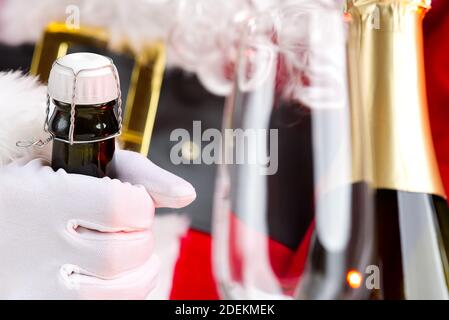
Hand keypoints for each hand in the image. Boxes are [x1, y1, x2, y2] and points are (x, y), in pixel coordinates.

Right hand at [0, 151, 194, 298]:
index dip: (140, 206)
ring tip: (132, 254)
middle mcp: (35, 243)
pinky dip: (126, 292)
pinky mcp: (38, 301)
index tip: (132, 201)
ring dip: (140, 272)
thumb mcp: (88, 162)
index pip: (119, 208)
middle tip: (128, 227)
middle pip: (122, 254)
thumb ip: (141, 174)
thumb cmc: (49, 184)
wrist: (4, 214)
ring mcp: (35, 282)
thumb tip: (186, 194)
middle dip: (141, 239)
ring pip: (115, 292)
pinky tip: (117, 275)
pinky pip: (102, 307)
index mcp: (45, 196)